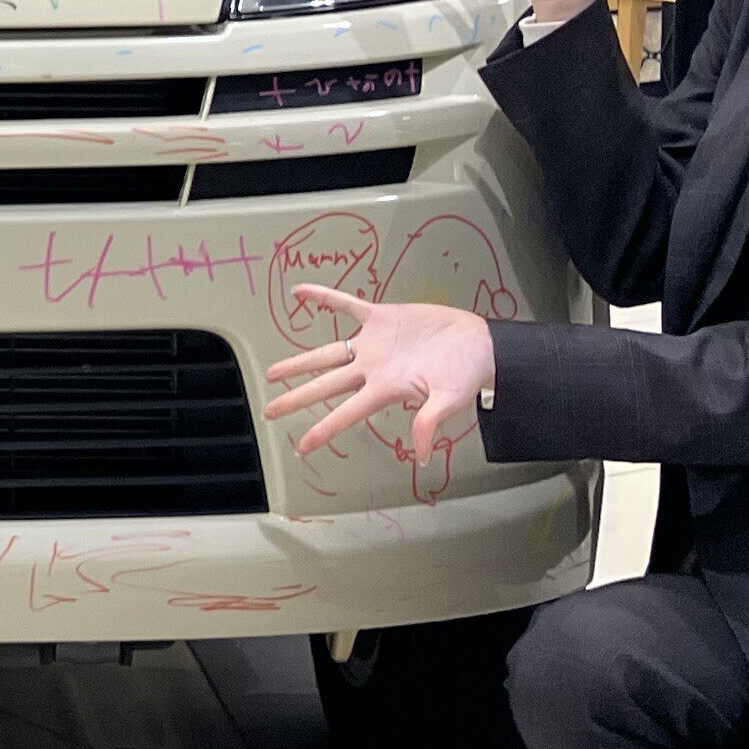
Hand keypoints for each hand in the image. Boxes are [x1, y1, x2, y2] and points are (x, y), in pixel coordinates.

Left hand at [265, 290, 497, 459]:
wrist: (479, 342)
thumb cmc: (467, 374)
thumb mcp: (450, 401)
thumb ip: (430, 423)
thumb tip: (421, 456)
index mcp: (385, 389)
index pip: (347, 413)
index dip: (324, 430)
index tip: (301, 447)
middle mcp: (373, 369)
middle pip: (327, 386)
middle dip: (298, 397)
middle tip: (269, 411)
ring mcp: (374, 344)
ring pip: (328, 354)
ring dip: (301, 361)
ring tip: (274, 372)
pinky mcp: (382, 318)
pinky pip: (346, 305)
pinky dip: (324, 298)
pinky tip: (300, 292)